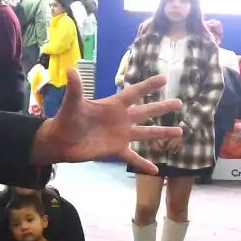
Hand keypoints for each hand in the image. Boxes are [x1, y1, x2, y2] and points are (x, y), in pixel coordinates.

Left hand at [30, 70, 180, 174]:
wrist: (60, 142)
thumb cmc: (66, 119)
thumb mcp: (72, 103)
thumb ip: (75, 88)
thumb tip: (71, 69)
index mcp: (113, 105)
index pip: (134, 92)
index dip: (148, 85)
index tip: (164, 79)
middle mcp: (121, 119)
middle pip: (146, 111)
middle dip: (162, 107)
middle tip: (180, 103)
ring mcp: (121, 135)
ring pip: (146, 133)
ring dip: (162, 132)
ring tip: (180, 132)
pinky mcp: (116, 150)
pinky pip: (133, 158)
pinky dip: (143, 164)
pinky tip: (156, 171)